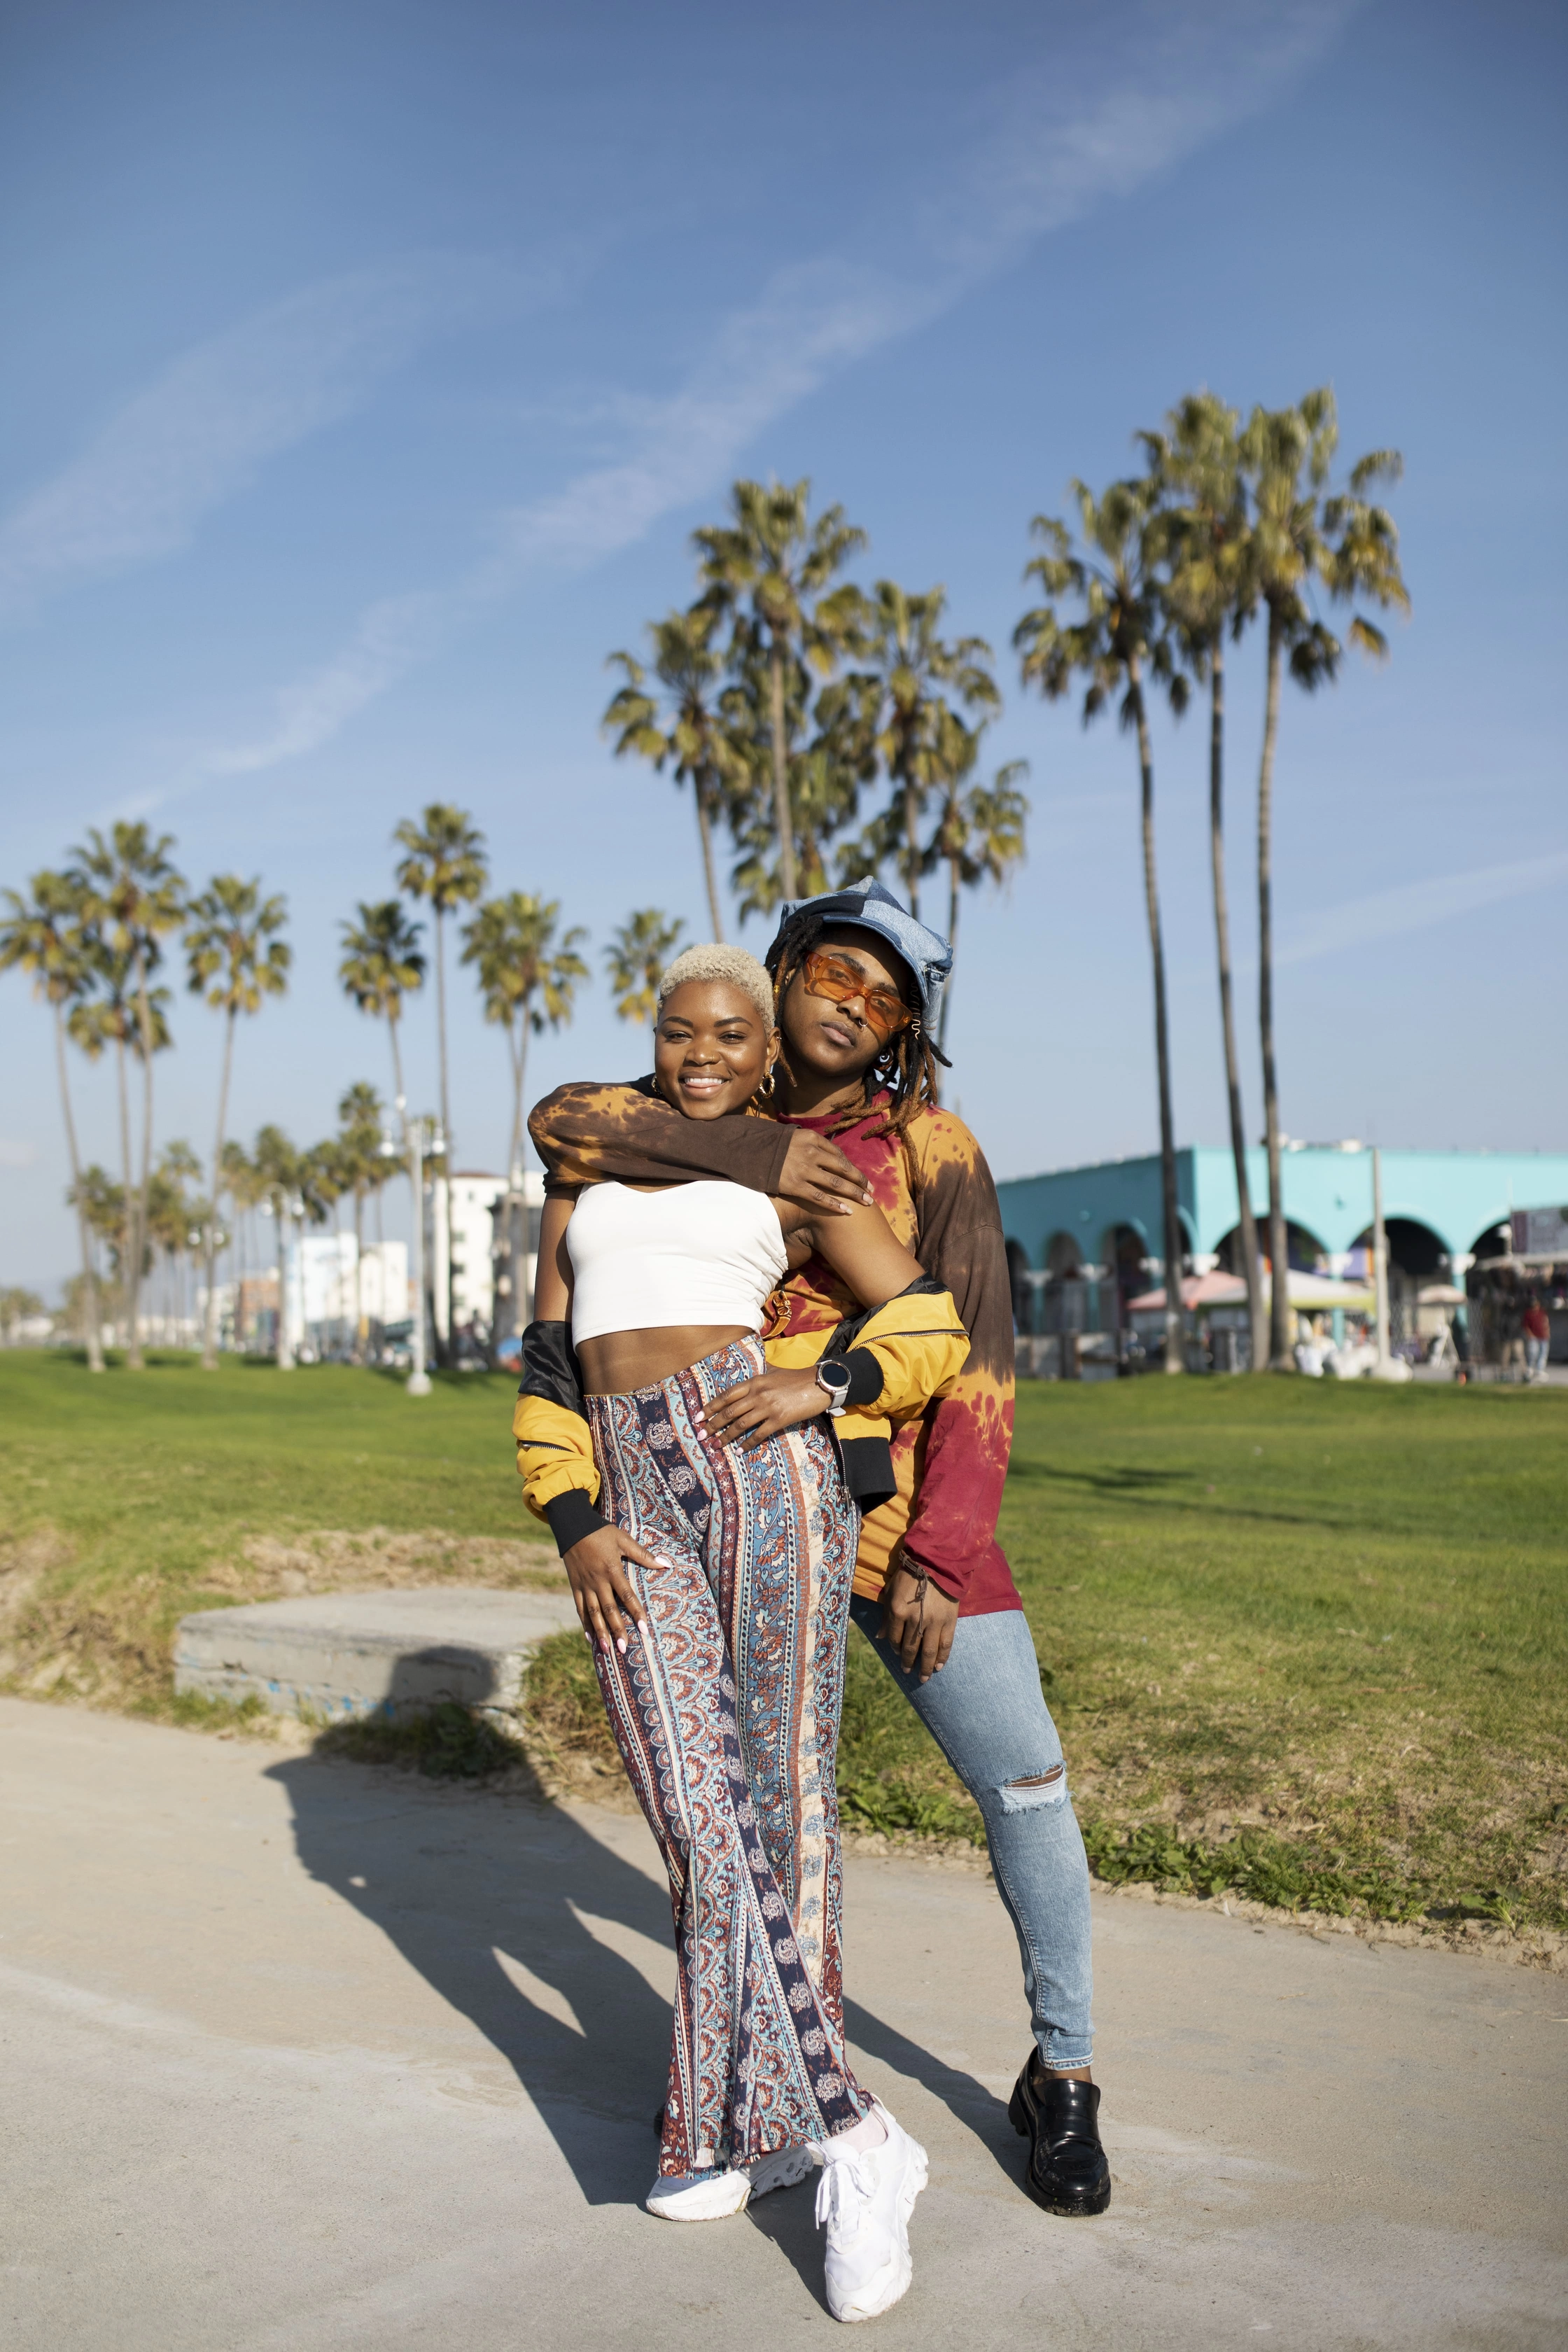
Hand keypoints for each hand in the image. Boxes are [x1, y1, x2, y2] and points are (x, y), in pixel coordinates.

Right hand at [561, 1523, 659, 1653]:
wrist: (573, 1527)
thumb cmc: (602, 1533)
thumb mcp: (623, 1540)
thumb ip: (643, 1555)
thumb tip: (666, 1564)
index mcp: (612, 1570)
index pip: (626, 1595)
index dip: (636, 1612)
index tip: (644, 1629)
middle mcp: (598, 1581)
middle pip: (608, 1609)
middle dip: (617, 1630)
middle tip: (624, 1648)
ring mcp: (585, 1585)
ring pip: (592, 1613)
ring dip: (600, 1632)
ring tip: (607, 1649)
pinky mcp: (575, 1586)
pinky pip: (579, 1608)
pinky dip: (584, 1623)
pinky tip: (590, 1638)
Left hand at [698, 1367, 826, 1449]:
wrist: (819, 1384)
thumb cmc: (796, 1378)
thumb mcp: (774, 1371)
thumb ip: (760, 1375)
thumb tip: (750, 1376)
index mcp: (755, 1381)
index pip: (726, 1395)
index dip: (710, 1407)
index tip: (698, 1416)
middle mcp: (758, 1394)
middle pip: (729, 1411)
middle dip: (712, 1425)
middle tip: (701, 1435)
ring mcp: (768, 1407)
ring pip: (740, 1424)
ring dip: (725, 1436)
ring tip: (715, 1445)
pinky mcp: (779, 1419)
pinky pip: (758, 1434)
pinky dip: (747, 1444)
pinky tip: (739, 1451)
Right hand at [777, 1129, 871, 1215]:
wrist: (747, 1151)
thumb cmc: (771, 1145)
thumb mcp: (793, 1137)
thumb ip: (812, 1144)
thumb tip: (830, 1156)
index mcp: (812, 1138)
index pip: (839, 1155)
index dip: (853, 1169)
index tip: (863, 1179)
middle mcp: (811, 1153)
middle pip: (843, 1169)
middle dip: (860, 1181)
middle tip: (872, 1192)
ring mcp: (803, 1170)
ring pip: (836, 1183)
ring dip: (854, 1194)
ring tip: (866, 1202)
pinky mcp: (794, 1185)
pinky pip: (819, 1197)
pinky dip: (834, 1204)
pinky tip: (846, 1211)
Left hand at [880, 1562, 958, 1680]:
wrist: (936, 1563)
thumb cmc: (910, 1575)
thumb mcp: (892, 1592)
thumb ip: (887, 1616)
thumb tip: (879, 1637)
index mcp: (898, 1610)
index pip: (894, 1637)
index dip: (895, 1648)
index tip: (897, 1654)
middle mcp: (915, 1619)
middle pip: (911, 1648)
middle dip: (908, 1662)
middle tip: (908, 1672)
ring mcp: (933, 1621)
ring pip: (929, 1650)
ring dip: (926, 1667)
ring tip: (924, 1678)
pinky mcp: (949, 1620)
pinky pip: (946, 1643)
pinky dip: (943, 1657)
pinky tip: (939, 1667)